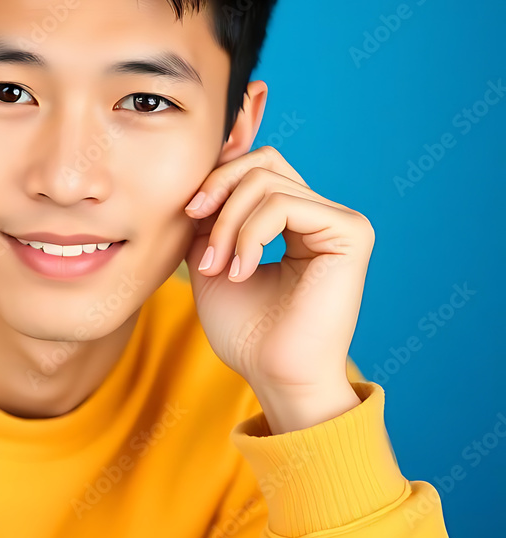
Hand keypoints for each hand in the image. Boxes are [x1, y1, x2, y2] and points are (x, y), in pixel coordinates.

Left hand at [183, 146, 374, 428]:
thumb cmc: (246, 331)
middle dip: (217, 192)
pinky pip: (282, 205)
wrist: (273, 375)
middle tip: (195, 231)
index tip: (187, 214)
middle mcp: (321, 214)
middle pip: (261, 162)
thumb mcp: (211, 259)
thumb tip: (201, 178)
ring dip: (227, 225)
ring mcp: (338, 221)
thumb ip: (210, 218)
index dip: (216, 179)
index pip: (255, 166)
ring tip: (218, 268)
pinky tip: (241, 272)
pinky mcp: (350, 233)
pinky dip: (249, 236)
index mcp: (295, 219)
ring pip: (265, 183)